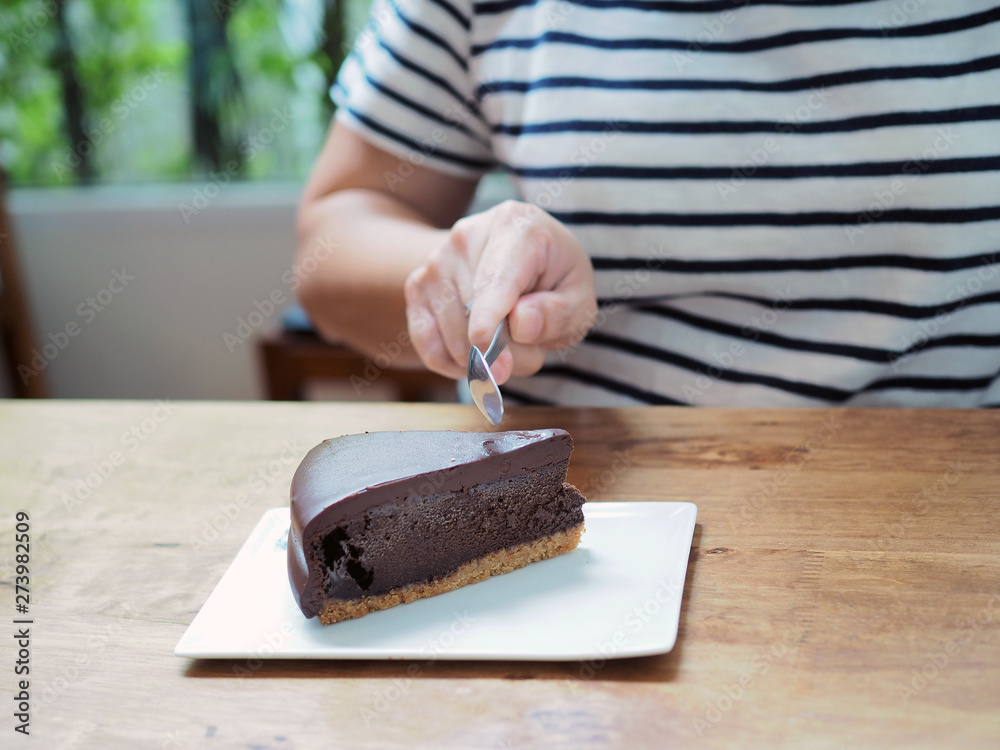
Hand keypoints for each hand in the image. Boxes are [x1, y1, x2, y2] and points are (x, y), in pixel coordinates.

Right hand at [404, 200, 596, 382]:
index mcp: (514, 226)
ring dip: (488, 362)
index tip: (483, 344)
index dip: (489, 318)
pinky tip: (479, 355)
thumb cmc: (554, 278)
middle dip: (509, 354)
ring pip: (453, 340)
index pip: (495, 280)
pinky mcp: (416, 288)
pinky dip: (456, 366)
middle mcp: (466, 238)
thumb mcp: (578, 296)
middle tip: (533, 351)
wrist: (519, 258)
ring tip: (511, 343)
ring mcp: (435, 262)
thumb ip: (560, 313)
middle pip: (476, 319)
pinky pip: (430, 348)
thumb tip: (522, 324)